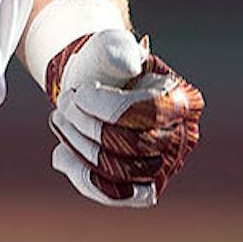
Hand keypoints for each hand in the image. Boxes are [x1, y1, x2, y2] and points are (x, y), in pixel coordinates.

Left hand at [44, 28, 203, 207]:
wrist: (102, 88)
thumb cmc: (108, 65)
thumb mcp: (112, 47)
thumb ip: (117, 51)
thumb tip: (126, 65)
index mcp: (183, 100)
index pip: (152, 111)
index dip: (109, 107)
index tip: (78, 93)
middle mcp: (183, 138)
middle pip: (136, 146)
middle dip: (89, 126)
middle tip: (62, 103)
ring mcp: (165, 167)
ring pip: (122, 173)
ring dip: (81, 149)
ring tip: (59, 121)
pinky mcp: (144, 188)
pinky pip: (115, 194)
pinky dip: (83, 177)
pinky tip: (61, 154)